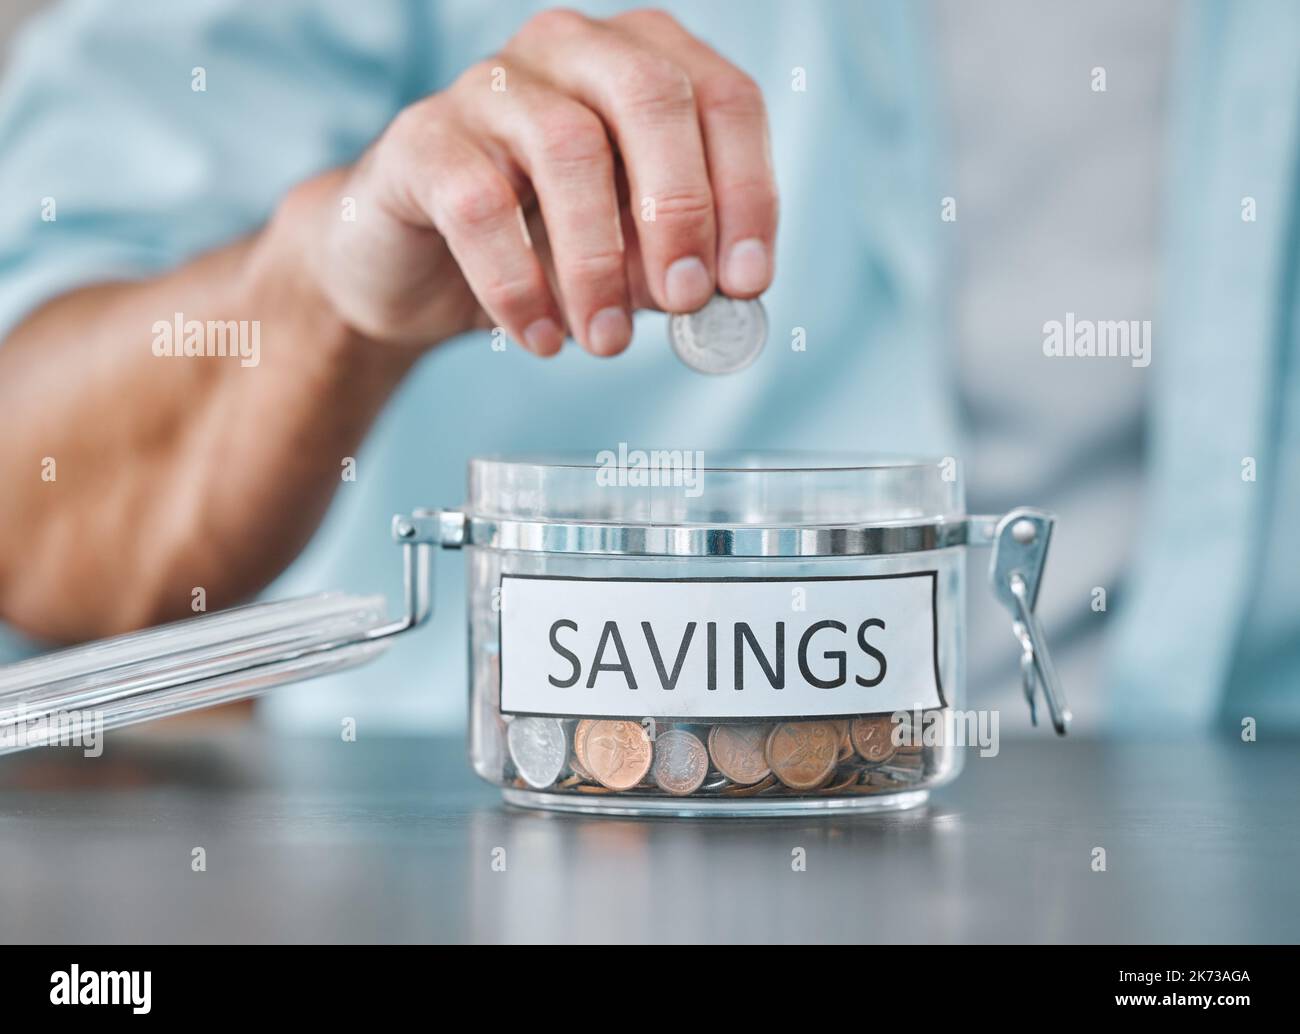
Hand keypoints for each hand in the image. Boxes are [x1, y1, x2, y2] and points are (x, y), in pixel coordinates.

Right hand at [307, 7, 777, 356]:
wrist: (417, 270)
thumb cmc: (542, 248)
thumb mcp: (631, 255)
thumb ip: (678, 263)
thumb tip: (723, 296)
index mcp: (641, 61)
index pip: (723, 100)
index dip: (747, 192)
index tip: (747, 283)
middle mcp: (570, 47)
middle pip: (651, 95)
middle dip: (681, 207)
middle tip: (685, 300)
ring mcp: (491, 83)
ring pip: (568, 146)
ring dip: (599, 259)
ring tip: (607, 339)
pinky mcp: (423, 138)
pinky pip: (481, 204)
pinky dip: (520, 284)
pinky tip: (540, 337)